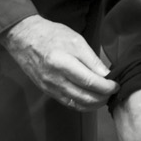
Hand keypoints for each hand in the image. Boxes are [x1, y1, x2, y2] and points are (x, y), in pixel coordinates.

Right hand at [0, 15, 117, 110]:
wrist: (24, 39)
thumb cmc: (51, 35)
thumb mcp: (75, 40)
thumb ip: (91, 59)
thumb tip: (107, 75)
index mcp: (62, 63)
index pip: (90, 82)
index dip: (106, 87)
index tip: (116, 85)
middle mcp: (55, 79)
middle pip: (85, 97)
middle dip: (103, 98)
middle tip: (112, 92)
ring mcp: (50, 88)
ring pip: (77, 104)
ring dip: (94, 104)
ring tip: (104, 97)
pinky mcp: (47, 91)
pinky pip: (68, 103)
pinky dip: (82, 104)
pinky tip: (90, 100)